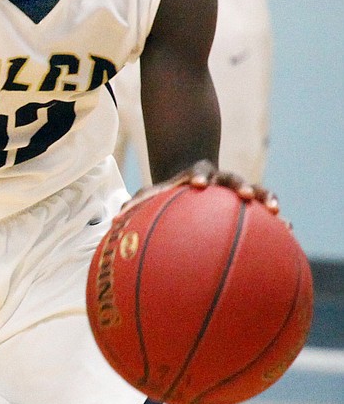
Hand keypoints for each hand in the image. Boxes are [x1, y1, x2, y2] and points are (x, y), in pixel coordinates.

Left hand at [126, 159, 279, 213]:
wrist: (192, 177)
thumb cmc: (170, 190)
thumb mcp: (154, 193)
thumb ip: (137, 203)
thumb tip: (113, 220)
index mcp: (196, 176)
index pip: (198, 172)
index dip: (199, 176)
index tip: (199, 183)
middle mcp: (219, 180)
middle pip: (231, 178)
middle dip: (238, 184)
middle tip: (243, 194)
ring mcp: (235, 189)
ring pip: (254, 190)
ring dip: (264, 197)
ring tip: (276, 211)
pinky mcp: (247, 201)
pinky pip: (264, 208)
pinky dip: (274, 217)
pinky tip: (289, 231)